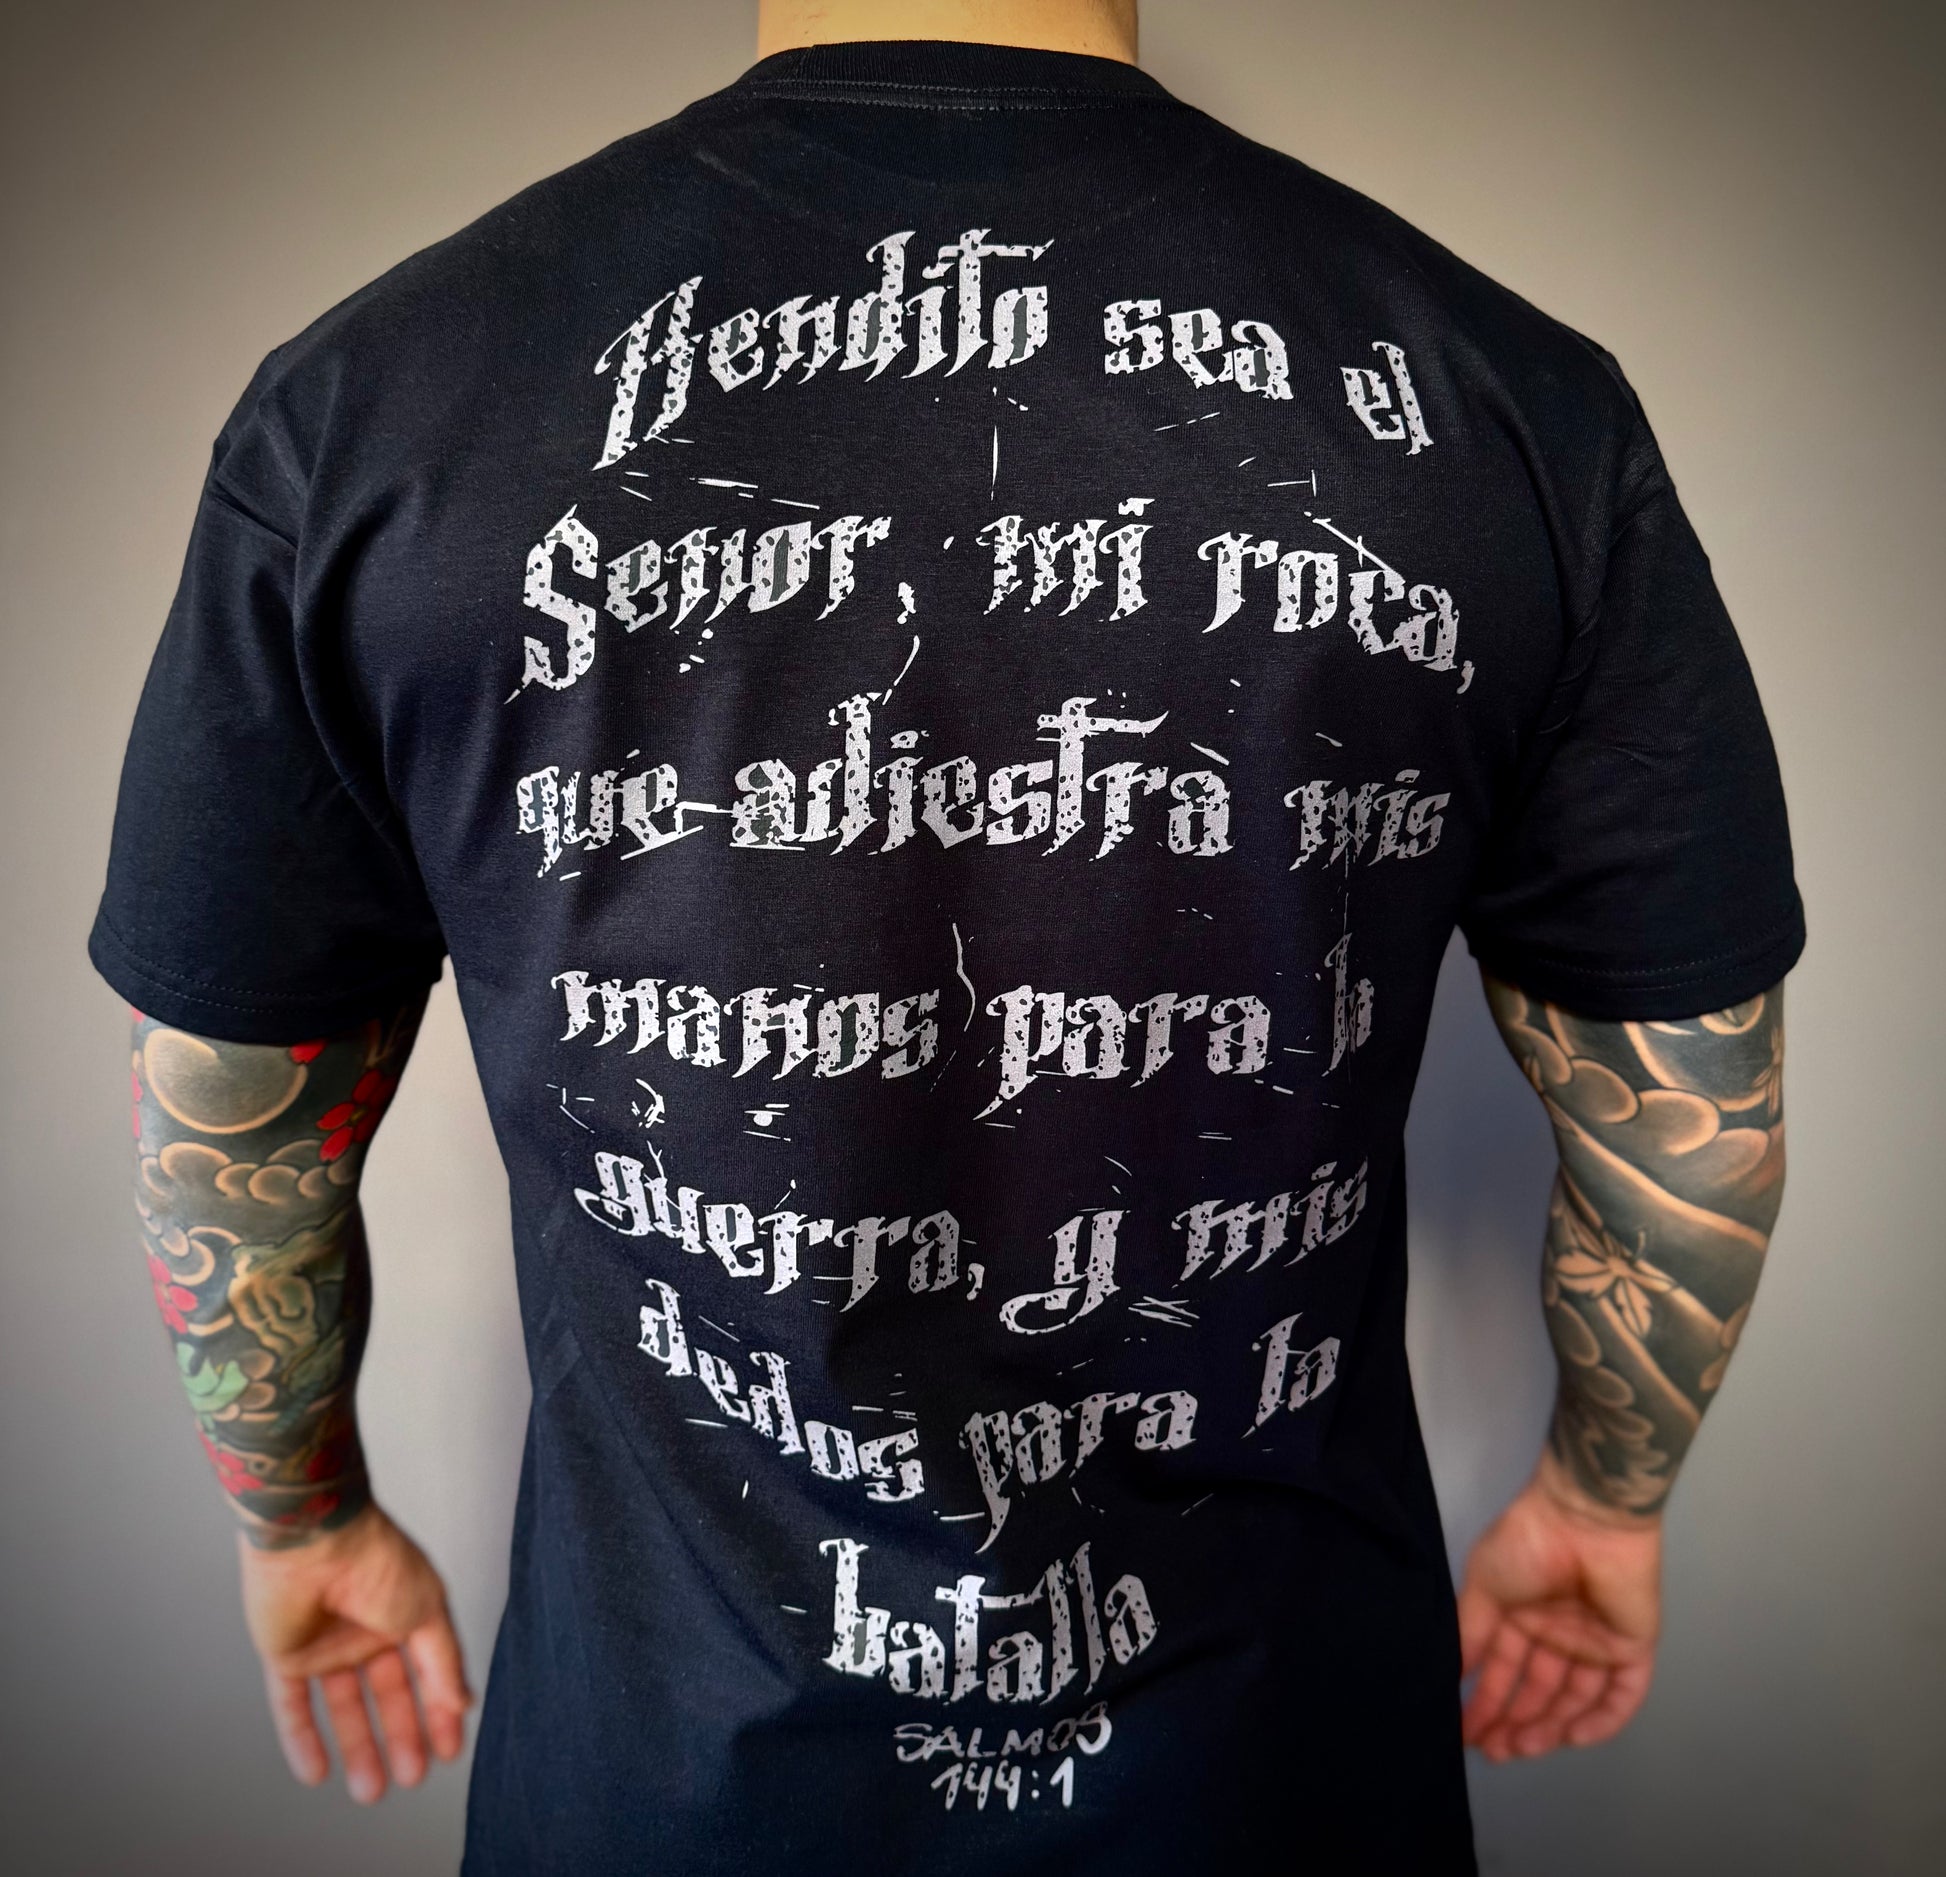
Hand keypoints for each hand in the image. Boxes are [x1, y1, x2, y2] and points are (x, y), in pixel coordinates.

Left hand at [237, 1503, 472, 1803]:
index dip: (440, 1710)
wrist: (314, 1539)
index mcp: (407, 1613)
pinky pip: (292, 1707)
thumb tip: (464, 1700)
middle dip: (402, 1737)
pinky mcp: (287, 1655)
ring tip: (371, 1789)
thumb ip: (443, 1661)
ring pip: (344, 1707)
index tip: (448, 1749)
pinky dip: (303, 1740)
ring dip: (359, 1747)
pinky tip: (316, 1772)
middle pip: (388, 1696)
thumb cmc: (377, 1559)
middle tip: (412, 1776)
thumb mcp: (427, 1610)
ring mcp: (327, 1644)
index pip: (427, 1672)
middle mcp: (368, 1630)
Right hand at [1457, 1451, 1660, 1760]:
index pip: (1505, 1672)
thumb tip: (1453, 1677)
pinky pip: (1621, 1696)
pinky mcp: (1632, 1648)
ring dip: (1549, 1727)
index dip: (1486, 1704)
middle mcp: (1558, 1633)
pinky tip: (1570, 1737)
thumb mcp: (1482, 1586)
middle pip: (1538, 1692)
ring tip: (1518, 1747)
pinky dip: (1600, 1720)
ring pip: (1575, 1699)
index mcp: (1522, 1616)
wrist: (1582, 1518)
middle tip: (1492, 1751)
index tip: (1465, 1734)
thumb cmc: (1526, 1544)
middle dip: (1513, 1723)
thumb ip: (1471, 1633)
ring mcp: (1597, 1643)